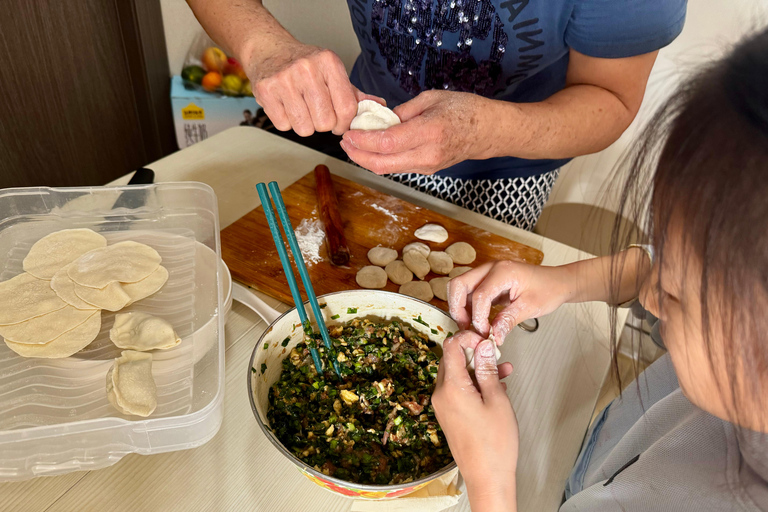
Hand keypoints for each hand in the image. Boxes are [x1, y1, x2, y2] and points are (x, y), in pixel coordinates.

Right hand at [246, 42, 382, 135]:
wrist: (268, 50)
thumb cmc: (304, 64)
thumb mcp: (332, 72)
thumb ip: (354, 93)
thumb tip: (379, 106)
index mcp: (329, 62)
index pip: (347, 108)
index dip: (345, 123)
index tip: (340, 124)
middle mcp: (307, 68)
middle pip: (325, 122)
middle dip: (323, 124)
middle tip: (316, 112)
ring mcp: (284, 79)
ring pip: (304, 128)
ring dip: (304, 125)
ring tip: (300, 108)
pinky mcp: (266, 90)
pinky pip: (284, 126)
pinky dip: (286, 121)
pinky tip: (285, 106)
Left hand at [340, 90, 497, 174]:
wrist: (488, 131)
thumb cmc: (465, 110)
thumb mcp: (432, 98)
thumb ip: (404, 110)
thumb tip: (382, 119)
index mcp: (429, 131)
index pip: (387, 143)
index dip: (362, 141)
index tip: (349, 133)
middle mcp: (427, 154)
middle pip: (382, 163)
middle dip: (358, 155)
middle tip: (345, 142)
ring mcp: (427, 166)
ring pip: (388, 169)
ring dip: (367, 159)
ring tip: (354, 144)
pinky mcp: (427, 170)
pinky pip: (397, 167)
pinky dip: (380, 160)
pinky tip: (372, 149)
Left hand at [432, 331, 517, 511]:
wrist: (487, 478)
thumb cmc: (494, 444)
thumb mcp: (497, 400)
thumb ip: (488, 369)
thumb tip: (483, 346)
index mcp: (451, 388)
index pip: (451, 347)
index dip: (468, 338)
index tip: (485, 339)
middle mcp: (441, 395)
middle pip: (452, 360)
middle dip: (474, 353)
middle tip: (495, 353)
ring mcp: (443, 406)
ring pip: (457, 375)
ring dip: (477, 369)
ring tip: (503, 371)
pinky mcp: (448, 415)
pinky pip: (458, 390)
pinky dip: (474, 384)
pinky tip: (495, 387)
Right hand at [448, 261, 571, 341]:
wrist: (558, 282)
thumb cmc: (548, 289)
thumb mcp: (530, 306)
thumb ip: (509, 320)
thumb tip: (494, 336)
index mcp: (502, 271)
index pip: (479, 295)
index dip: (478, 317)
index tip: (484, 333)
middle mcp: (490, 268)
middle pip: (459, 284)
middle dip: (457, 308)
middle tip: (466, 328)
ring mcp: (487, 273)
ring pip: (460, 287)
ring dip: (460, 307)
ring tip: (470, 326)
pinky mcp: (488, 281)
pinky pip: (469, 292)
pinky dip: (468, 307)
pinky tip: (476, 321)